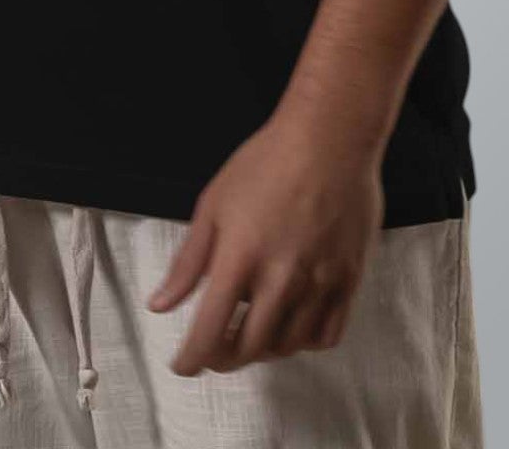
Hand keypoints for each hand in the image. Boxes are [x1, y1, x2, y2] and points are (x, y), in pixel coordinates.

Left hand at [145, 106, 385, 376]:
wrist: (329, 141)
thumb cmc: (263, 164)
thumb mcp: (212, 204)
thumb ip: (188, 261)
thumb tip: (159, 304)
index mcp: (240, 257)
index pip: (211, 328)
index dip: (193, 356)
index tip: (182, 366)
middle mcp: (281, 279)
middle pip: (250, 347)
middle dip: (224, 358)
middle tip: (212, 352)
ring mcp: (320, 283)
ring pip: (287, 346)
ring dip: (261, 352)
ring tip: (246, 338)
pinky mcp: (349, 282)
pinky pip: (326, 335)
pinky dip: (302, 343)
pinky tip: (288, 329)